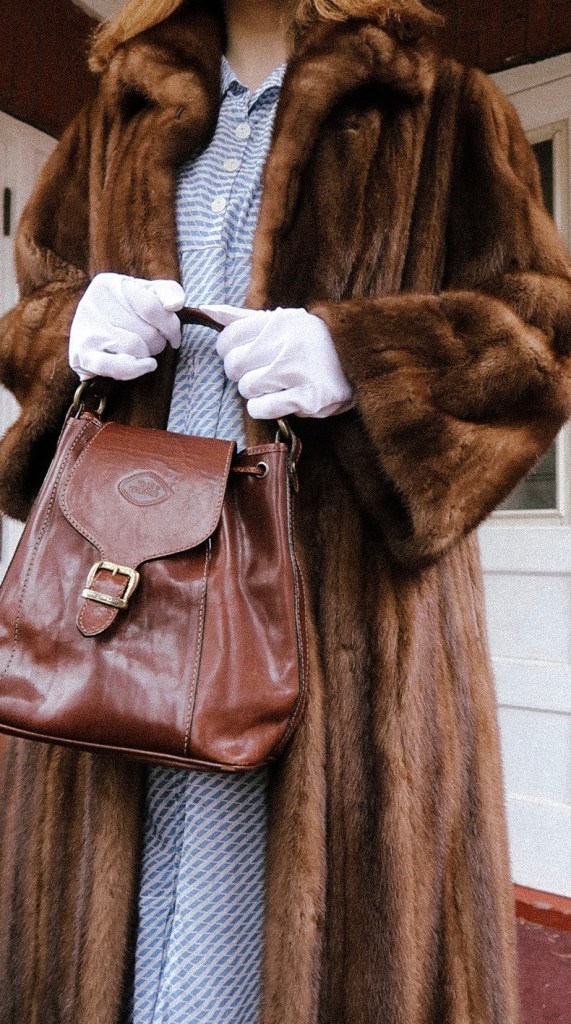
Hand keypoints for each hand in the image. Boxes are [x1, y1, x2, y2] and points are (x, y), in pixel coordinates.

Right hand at [69, 273, 185, 380]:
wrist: (88, 333)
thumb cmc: (123, 311)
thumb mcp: (146, 292)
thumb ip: (168, 292)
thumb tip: (175, 304)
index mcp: (110, 284)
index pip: (152, 307)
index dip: (171, 327)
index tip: (175, 337)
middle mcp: (94, 303)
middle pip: (147, 332)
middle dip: (156, 342)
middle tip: (150, 342)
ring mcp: (87, 330)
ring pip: (135, 349)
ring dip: (146, 355)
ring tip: (140, 350)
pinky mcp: (83, 355)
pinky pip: (118, 367)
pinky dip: (135, 369)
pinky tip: (143, 365)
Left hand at [200, 304, 353, 419]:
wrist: (360, 360)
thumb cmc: (312, 342)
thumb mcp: (282, 321)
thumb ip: (242, 318)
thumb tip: (205, 309)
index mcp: (278, 321)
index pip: (227, 338)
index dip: (229, 352)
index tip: (245, 355)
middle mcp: (286, 343)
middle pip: (233, 366)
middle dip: (242, 373)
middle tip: (262, 372)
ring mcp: (297, 372)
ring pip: (246, 388)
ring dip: (256, 392)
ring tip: (276, 385)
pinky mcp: (307, 398)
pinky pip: (261, 409)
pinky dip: (264, 408)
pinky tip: (280, 399)